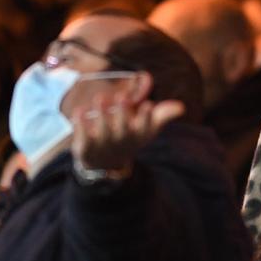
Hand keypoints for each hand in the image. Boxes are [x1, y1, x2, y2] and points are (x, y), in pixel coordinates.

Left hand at [71, 79, 186, 178]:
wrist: (104, 163)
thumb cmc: (129, 137)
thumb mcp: (147, 128)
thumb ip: (162, 115)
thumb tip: (181, 107)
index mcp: (137, 135)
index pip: (145, 127)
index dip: (146, 118)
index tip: (148, 105)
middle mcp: (121, 140)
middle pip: (123, 128)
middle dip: (123, 113)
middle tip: (123, 96)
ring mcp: (103, 144)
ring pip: (103, 130)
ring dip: (102, 114)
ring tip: (101, 97)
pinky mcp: (85, 147)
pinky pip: (82, 137)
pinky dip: (80, 125)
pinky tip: (79, 110)